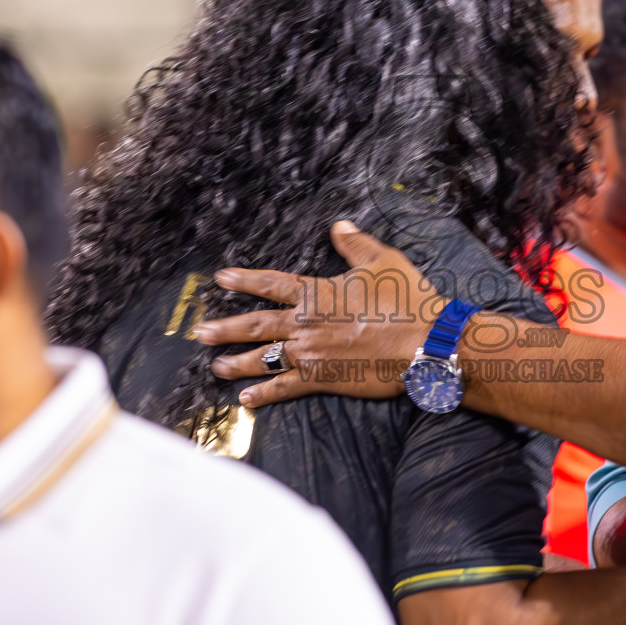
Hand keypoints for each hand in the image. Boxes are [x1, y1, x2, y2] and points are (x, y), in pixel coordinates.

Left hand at [195, 221, 443, 406]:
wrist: (424, 342)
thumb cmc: (406, 300)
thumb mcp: (382, 261)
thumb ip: (355, 244)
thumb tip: (339, 225)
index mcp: (318, 293)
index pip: (272, 284)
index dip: (244, 280)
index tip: (221, 278)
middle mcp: (307, 323)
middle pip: (257, 324)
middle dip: (226, 328)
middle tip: (201, 332)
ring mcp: (312, 353)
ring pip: (265, 357)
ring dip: (238, 363)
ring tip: (217, 366)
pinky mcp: (323, 378)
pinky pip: (286, 387)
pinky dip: (265, 394)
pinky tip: (247, 399)